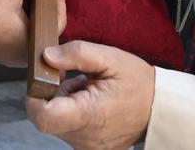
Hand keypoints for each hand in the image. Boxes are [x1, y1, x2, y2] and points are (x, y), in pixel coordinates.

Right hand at [0, 0, 65, 66]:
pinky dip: (23, 20)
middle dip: (47, 6)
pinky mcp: (1, 51)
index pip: (58, 21)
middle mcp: (26, 54)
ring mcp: (13, 55)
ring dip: (35, 13)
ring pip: (33, 30)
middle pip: (47, 26)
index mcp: (33, 43)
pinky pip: (20, 34)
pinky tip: (21, 7)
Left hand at [26, 41, 154, 148]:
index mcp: (88, 114)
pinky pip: (70, 131)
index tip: (44, 80)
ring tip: (89, 90)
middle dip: (53, 95)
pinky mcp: (91, 149)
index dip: (34, 96)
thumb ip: (75, 54)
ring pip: (58, 123)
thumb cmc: (137, 82)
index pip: (42, 116)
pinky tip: (91, 103)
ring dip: (65, 104)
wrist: (160, 108)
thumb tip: (46, 56)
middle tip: (76, 80)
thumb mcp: (109, 58)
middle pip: (47, 118)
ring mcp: (88, 147)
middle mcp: (85, 137)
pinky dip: (74, 114)